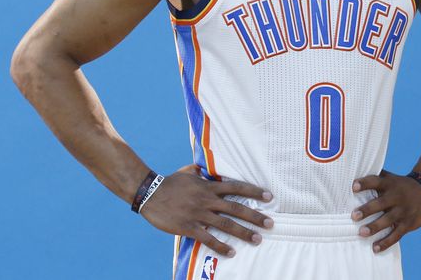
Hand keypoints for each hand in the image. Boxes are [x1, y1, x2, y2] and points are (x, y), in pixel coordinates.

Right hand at [140, 165, 272, 256]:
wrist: (150, 193)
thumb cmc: (169, 182)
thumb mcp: (188, 171)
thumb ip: (200, 171)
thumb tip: (205, 168)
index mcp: (209, 186)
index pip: (237, 188)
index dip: (254, 191)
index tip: (269, 196)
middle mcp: (207, 200)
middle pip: (236, 208)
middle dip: (255, 216)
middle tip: (270, 223)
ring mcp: (199, 214)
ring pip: (226, 224)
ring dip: (243, 232)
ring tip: (257, 239)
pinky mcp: (189, 227)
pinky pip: (208, 238)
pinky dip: (220, 246)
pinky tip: (231, 252)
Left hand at [351, 170, 420, 252]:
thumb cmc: (400, 185)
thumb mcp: (390, 178)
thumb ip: (375, 177)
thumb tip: (353, 173)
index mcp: (389, 184)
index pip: (376, 181)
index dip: (365, 183)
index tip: (353, 186)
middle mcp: (396, 197)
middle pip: (381, 203)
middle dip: (367, 209)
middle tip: (354, 216)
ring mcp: (402, 211)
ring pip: (388, 220)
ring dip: (375, 227)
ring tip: (362, 232)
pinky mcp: (407, 223)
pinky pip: (396, 234)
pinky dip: (386, 242)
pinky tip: (375, 248)